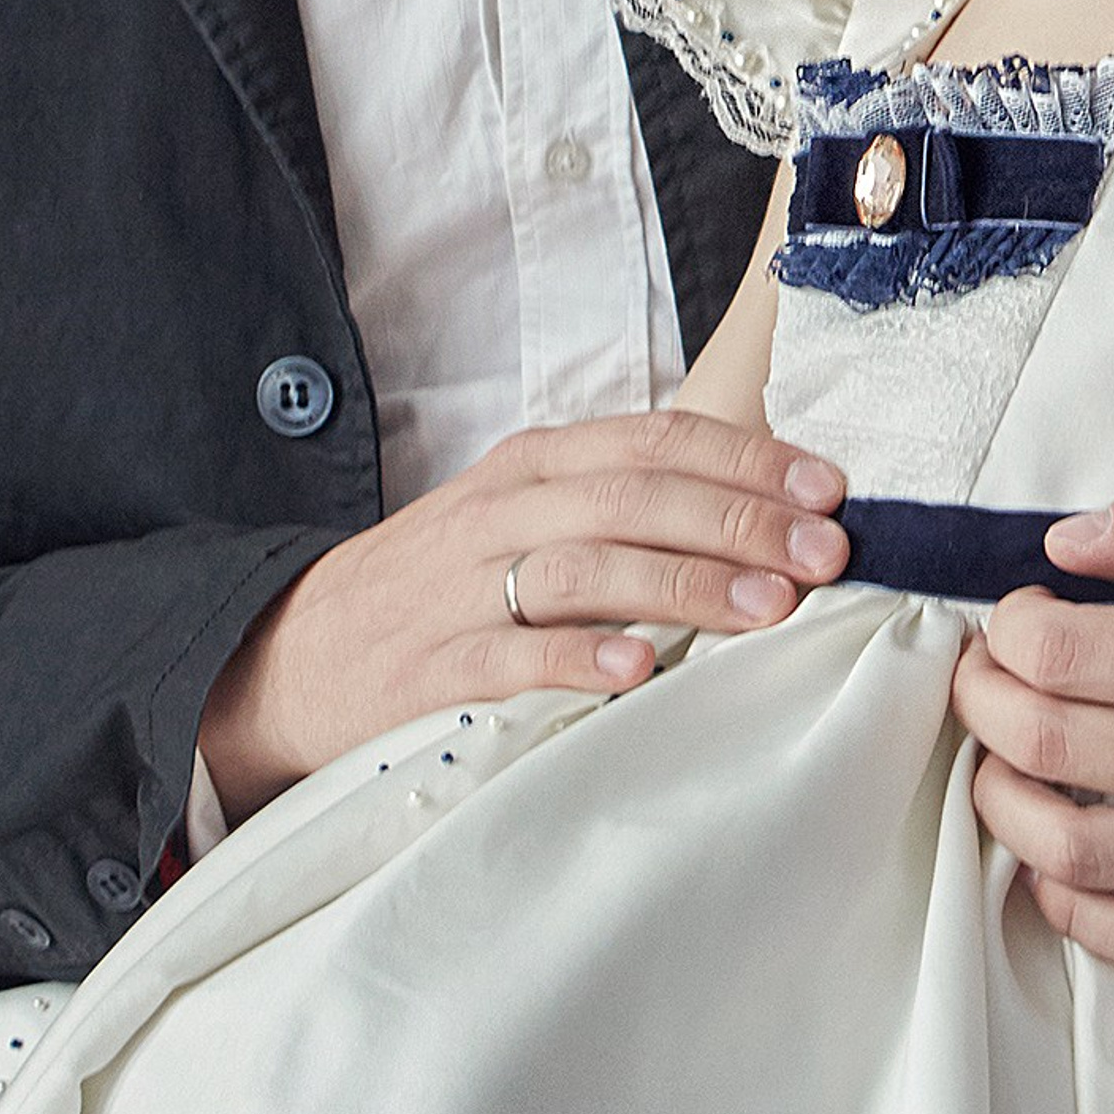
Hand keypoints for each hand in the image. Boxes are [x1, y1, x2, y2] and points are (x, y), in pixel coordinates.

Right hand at [200, 409, 851, 823]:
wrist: (283, 656)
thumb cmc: (433, 590)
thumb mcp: (518, 521)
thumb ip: (617, 510)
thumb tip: (759, 518)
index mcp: (532, 467)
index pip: (654, 441)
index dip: (748, 459)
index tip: (830, 489)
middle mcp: (501, 510)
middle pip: (634, 495)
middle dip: (741, 520)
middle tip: (828, 554)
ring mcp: (461, 586)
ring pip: (584, 565)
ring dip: (684, 584)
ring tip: (767, 610)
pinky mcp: (429, 666)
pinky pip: (510, 657)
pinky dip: (577, 659)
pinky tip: (639, 672)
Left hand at [948, 469, 1113, 968]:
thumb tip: (1065, 542)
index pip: (1060, 652)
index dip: (1008, 627)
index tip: (1017, 614)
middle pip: (1046, 746)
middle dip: (984, 703)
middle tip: (985, 677)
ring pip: (1069, 854)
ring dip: (1003, 803)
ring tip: (1002, 761)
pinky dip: (1070, 910)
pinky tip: (1055, 858)